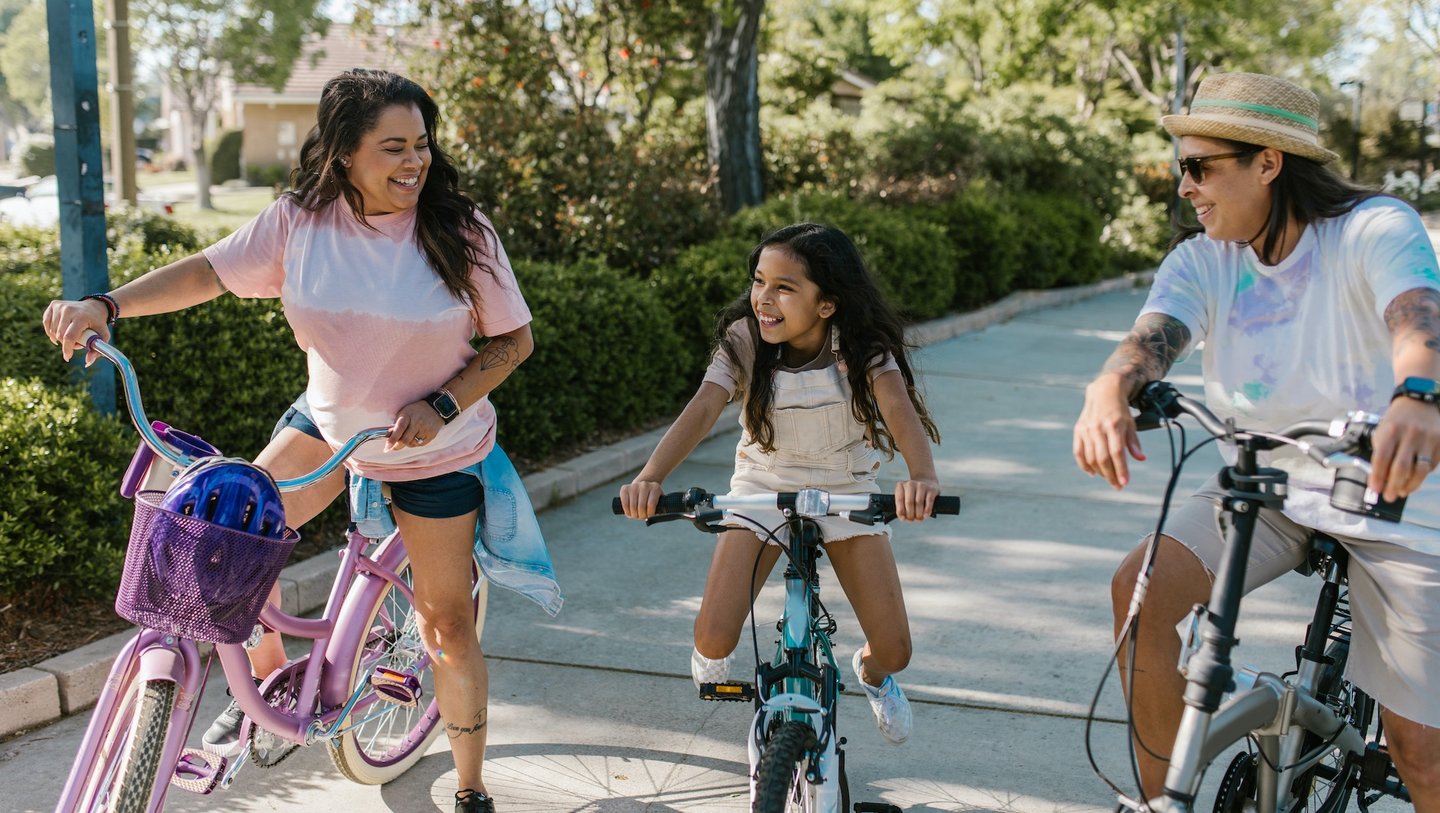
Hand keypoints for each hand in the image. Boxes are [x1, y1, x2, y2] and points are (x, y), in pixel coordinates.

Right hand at [41, 298, 110, 365]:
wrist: (94, 307)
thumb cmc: (98, 324)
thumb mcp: (103, 336)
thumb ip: (97, 350)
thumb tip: (87, 363)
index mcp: (81, 317)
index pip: (69, 336)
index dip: (67, 349)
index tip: (68, 357)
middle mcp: (69, 309)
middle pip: (60, 335)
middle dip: (66, 343)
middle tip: (76, 342)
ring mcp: (60, 306)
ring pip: (52, 331)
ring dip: (60, 338)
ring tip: (71, 335)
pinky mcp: (53, 304)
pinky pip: (46, 324)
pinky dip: (51, 331)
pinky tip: (58, 333)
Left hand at [384, 400, 444, 452]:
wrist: (436, 408)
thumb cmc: (416, 410)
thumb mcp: (404, 412)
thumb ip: (397, 424)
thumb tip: (389, 435)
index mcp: (408, 415)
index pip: (399, 429)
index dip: (392, 439)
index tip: (387, 447)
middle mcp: (417, 423)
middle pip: (405, 440)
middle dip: (397, 446)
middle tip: (394, 447)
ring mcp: (425, 430)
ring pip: (412, 444)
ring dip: (407, 443)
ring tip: (408, 437)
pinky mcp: (431, 435)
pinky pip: (420, 444)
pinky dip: (415, 443)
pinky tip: (416, 436)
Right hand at [618, 479, 663, 519]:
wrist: (642, 487)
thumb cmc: (651, 498)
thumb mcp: (658, 501)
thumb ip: (659, 509)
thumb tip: (654, 518)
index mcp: (655, 488)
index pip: (651, 504)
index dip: (649, 514)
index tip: (649, 516)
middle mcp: (644, 485)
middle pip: (641, 506)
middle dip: (641, 515)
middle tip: (642, 517)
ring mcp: (634, 486)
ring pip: (633, 506)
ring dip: (634, 515)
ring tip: (636, 516)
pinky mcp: (625, 488)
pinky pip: (625, 504)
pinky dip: (627, 511)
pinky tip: (630, 513)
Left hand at [894, 477, 938, 520]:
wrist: (928, 484)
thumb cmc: (913, 494)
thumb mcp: (904, 497)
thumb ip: (902, 508)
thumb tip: (903, 518)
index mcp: (901, 486)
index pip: (899, 500)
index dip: (901, 511)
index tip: (903, 518)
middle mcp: (910, 484)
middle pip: (909, 502)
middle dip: (910, 514)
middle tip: (912, 520)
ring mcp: (921, 485)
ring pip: (919, 502)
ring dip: (918, 514)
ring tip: (919, 519)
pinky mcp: (931, 489)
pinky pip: (929, 501)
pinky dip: (927, 510)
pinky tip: (926, 515)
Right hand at [1074, 374, 1145, 489]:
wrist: (1103, 392)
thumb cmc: (1120, 410)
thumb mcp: (1131, 423)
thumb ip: (1134, 442)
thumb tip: (1141, 459)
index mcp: (1114, 425)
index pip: (1117, 452)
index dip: (1121, 469)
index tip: (1125, 482)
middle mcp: (1099, 428)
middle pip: (1103, 458)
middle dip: (1110, 475)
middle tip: (1118, 486)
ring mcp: (1087, 429)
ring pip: (1090, 457)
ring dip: (1100, 472)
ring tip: (1109, 478)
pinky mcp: (1078, 430)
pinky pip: (1078, 452)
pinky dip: (1084, 465)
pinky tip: (1093, 473)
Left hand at [1368, 396, 1439, 501]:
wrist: (1419, 402)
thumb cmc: (1396, 422)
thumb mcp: (1382, 432)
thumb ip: (1381, 454)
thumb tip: (1380, 479)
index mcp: (1391, 431)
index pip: (1382, 458)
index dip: (1377, 476)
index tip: (1374, 489)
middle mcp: (1410, 434)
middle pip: (1401, 467)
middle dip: (1393, 485)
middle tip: (1388, 497)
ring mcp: (1428, 439)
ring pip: (1420, 470)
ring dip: (1410, 485)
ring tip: (1401, 492)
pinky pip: (1432, 465)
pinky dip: (1422, 475)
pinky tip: (1414, 480)